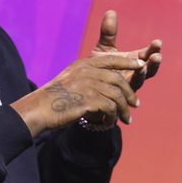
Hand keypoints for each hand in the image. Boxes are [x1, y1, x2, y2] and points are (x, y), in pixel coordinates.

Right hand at [12, 51, 143, 137]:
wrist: (39, 109)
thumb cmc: (54, 98)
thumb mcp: (71, 80)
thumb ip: (88, 77)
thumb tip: (107, 84)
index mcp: (83, 64)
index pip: (111, 59)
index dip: (128, 62)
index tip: (141, 66)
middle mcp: (87, 72)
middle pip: (118, 79)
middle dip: (129, 93)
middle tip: (136, 104)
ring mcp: (88, 85)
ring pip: (116, 96)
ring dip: (124, 109)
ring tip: (127, 119)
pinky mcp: (88, 100)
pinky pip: (110, 108)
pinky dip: (112, 117)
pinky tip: (109, 123)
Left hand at [92, 10, 161, 91]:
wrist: (86, 88)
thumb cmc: (98, 67)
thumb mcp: (103, 49)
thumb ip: (108, 33)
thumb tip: (111, 11)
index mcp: (133, 61)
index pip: (147, 54)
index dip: (153, 49)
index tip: (157, 42)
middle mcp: (134, 74)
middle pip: (149, 69)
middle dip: (154, 63)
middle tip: (157, 56)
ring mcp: (127, 88)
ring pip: (139, 82)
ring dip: (143, 75)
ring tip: (145, 66)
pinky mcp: (117, 98)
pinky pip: (124, 95)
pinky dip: (127, 90)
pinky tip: (127, 84)